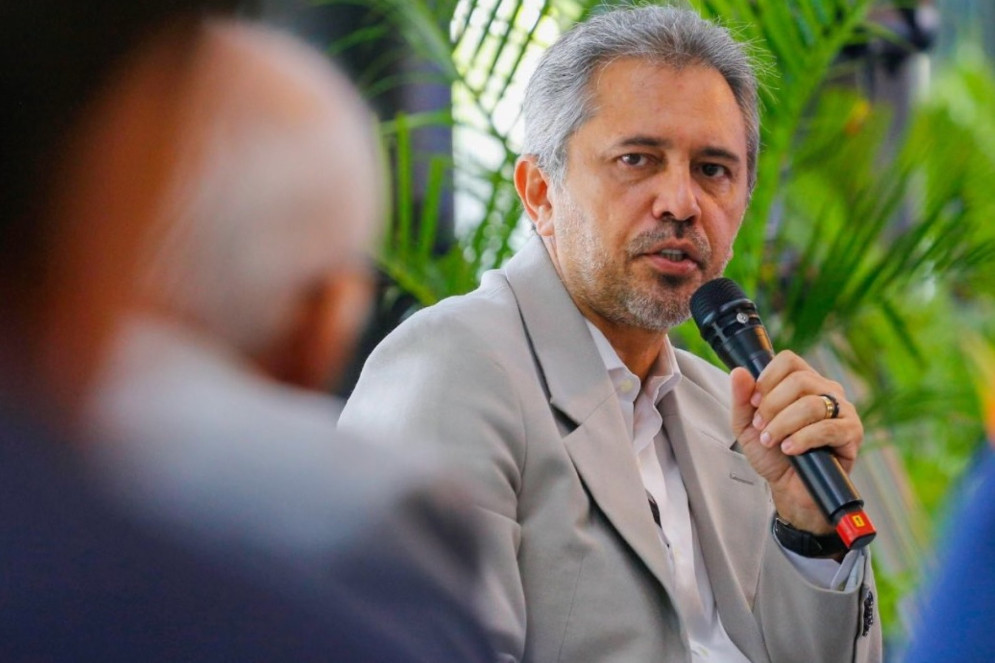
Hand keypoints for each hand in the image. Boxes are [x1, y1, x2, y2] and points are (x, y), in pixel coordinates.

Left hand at [729, 351, 863, 534]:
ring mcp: (842, 410)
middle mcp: (826, 390)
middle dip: (772, 406)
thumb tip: (738, 372)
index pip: (789, 361)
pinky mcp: (852, 433)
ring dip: (784, 424)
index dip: (767, 379)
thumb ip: (741, 399)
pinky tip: (790, 449)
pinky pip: (828, 428)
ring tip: (772, 441)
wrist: (789, 487)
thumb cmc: (772, 454)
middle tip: (761, 427)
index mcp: (803, 382)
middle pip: (799, 380)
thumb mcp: (747, 426)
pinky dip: (802, 439)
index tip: (755, 402)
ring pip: (812, 404)